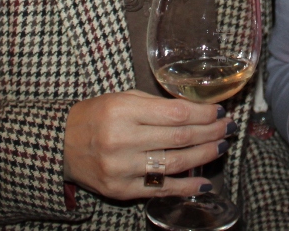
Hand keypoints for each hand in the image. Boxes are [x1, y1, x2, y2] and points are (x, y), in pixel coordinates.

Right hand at [63, 90, 234, 199]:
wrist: (60, 145)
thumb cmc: (95, 116)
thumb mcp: (121, 98)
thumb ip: (155, 104)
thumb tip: (196, 110)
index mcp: (123, 111)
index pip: (175, 113)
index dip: (203, 114)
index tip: (219, 111)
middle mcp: (123, 140)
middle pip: (180, 138)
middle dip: (210, 132)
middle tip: (228, 127)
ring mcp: (122, 169)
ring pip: (175, 164)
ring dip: (204, 156)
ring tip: (221, 146)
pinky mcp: (121, 190)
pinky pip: (161, 190)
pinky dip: (186, 187)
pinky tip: (204, 183)